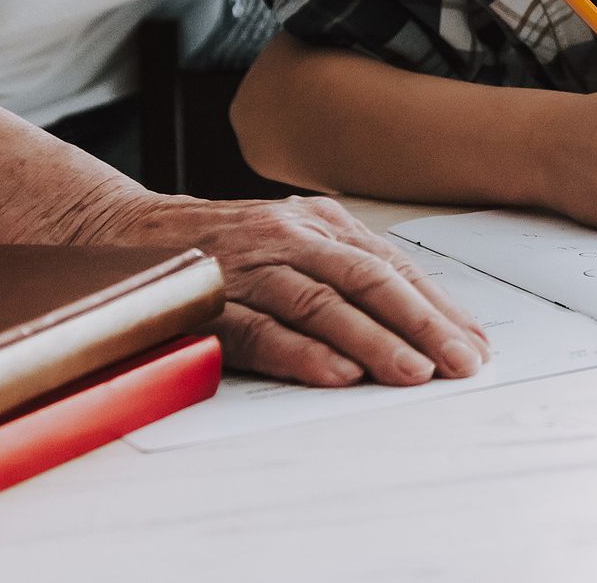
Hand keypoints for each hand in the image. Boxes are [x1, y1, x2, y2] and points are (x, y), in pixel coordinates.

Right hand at [72, 190, 491, 388]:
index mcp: (313, 223)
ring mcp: (247, 265)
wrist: (121, 236)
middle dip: (422, 324)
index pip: (389, 266)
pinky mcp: (208, 301)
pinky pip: (261, 328)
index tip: (475, 343)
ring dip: (373, 340)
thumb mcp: (286, 243)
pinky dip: (301, 351)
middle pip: (367, 279)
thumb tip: (416, 323)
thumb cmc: (217, 250)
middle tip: (461, 363)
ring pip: (322, 302)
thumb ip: (339, 273)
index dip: (437, 305)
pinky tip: (336, 373)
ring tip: (413, 373)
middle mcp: (286, 235)